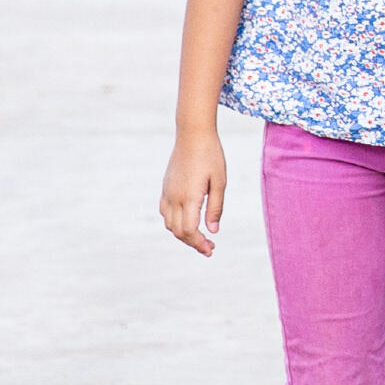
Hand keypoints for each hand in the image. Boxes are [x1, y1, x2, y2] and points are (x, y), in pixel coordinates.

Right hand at [159, 127, 226, 255]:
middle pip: (178, 231)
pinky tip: (188, 221)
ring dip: (183, 234)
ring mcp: (167, 192)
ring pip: (169, 224)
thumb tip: (213, 231)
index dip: (199, 244)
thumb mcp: (219, 182)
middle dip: (192, 243)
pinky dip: (174, 222)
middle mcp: (174, 197)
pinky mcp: (166, 187)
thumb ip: (215, 207)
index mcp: (189, 197)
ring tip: (200, 236)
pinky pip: (165, 212)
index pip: (189, 230)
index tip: (210, 249)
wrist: (193, 134)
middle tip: (209, 247)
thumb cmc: (211, 156)